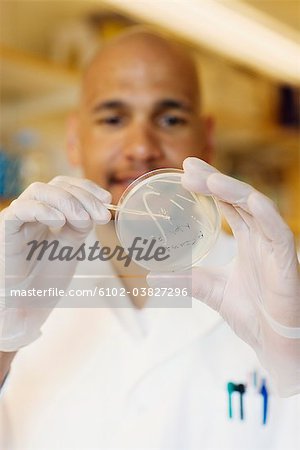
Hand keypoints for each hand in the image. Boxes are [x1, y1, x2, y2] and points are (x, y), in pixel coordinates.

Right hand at [0, 176, 110, 350]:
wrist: (26, 305)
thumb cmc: (45, 279)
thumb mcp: (70, 246)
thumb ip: (81, 225)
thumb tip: (98, 209)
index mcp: (47, 213)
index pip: (65, 186)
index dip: (87, 188)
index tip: (107, 200)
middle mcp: (31, 211)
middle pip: (56, 185)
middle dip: (83, 196)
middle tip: (102, 215)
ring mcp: (18, 219)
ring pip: (39, 191)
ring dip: (67, 201)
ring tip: (83, 221)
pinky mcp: (6, 230)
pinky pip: (20, 209)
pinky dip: (43, 209)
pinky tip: (58, 221)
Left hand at [148, 157, 299, 395]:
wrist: (274, 344)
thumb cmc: (252, 315)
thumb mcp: (212, 290)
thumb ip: (187, 279)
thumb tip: (153, 275)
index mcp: (248, 239)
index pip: (228, 203)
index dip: (210, 186)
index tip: (185, 171)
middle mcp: (261, 237)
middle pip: (239, 198)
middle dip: (215, 180)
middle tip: (188, 167)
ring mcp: (274, 246)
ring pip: (257, 208)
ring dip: (234, 190)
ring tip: (208, 178)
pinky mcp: (286, 261)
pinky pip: (279, 232)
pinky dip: (265, 215)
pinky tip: (249, 200)